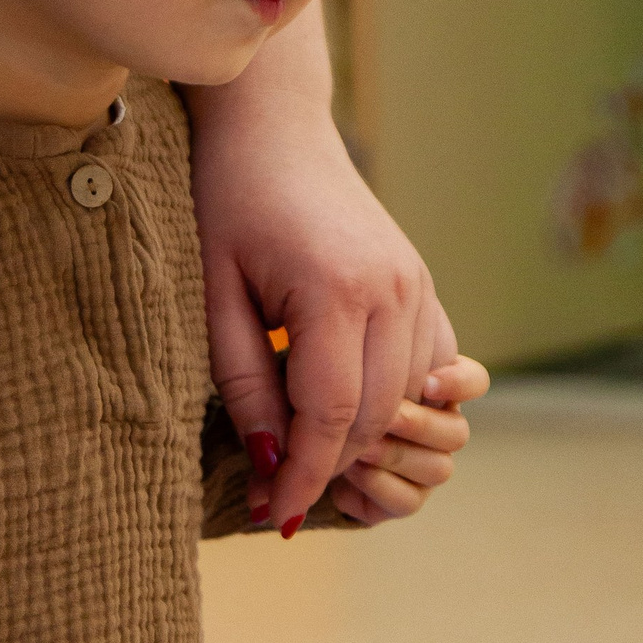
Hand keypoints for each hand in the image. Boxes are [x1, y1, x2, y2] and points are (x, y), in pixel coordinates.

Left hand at [188, 7, 457, 529]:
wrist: (274, 128)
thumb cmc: (229, 201)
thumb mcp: (215, 293)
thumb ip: (244, 381)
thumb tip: (270, 459)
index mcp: (336, 291)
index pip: (331, 416)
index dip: (303, 474)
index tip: (274, 514)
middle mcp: (393, 291)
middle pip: (377, 416)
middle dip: (328, 465)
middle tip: (277, 494)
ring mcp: (417, 285)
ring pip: (407, 398)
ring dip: (361, 438)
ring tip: (303, 458)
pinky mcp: (421, 282)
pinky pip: (426, 366)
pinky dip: (394, 401)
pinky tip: (351, 415)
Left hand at [319, 355, 489, 525]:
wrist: (301, 439)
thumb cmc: (320, 385)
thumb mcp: (339, 360)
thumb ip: (369, 355)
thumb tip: (383, 353)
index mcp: (433, 387)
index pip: (472, 381)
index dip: (460, 384)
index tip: (428, 382)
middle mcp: (438, 429)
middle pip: (457, 433)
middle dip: (420, 425)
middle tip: (387, 417)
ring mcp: (423, 467)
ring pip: (439, 469)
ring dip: (397, 456)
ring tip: (361, 445)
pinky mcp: (401, 500)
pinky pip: (408, 501)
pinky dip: (380, 486)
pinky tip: (350, 470)